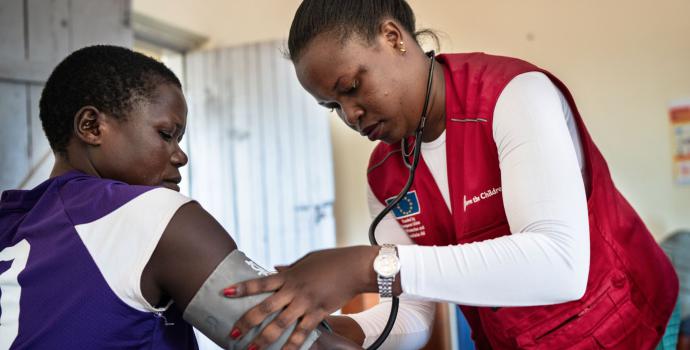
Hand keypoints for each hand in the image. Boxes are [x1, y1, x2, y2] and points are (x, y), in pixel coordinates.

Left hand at [223, 246, 378, 349]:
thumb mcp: (307, 260)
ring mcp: (306, 303)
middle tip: (233, 333)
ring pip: (281, 324)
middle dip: (247, 321)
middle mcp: (294, 290)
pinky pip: (302, 333)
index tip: (225, 292)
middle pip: (265, 308)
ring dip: (264, 339)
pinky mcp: (319, 313)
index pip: (260, 282)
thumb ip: (289, 268)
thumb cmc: (331, 260)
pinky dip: (292, 346)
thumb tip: (274, 267)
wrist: (355, 267)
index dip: (242, 288)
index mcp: (289, 275)